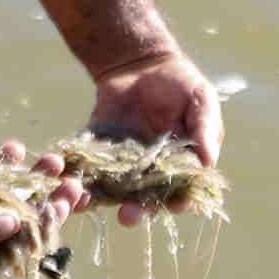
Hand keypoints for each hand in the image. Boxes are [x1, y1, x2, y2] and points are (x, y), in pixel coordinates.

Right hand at [0, 141, 82, 278]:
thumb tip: (16, 222)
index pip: (19, 247)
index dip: (45, 223)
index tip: (64, 200)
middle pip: (20, 224)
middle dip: (45, 201)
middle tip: (70, 179)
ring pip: (7, 202)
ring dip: (29, 181)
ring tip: (50, 158)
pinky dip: (1, 169)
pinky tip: (14, 150)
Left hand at [89, 50, 224, 225]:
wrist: (140, 61)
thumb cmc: (180, 82)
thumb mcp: (200, 100)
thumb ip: (205, 129)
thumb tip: (209, 161)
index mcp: (181, 164)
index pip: (180, 191)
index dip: (177, 202)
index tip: (171, 206)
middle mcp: (150, 170)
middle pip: (144, 198)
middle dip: (137, 210)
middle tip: (127, 216)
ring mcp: (122, 161)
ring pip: (112, 188)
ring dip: (101, 199)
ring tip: (91, 204)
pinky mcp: (98, 147)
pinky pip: (86, 165)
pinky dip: (77, 174)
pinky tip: (69, 179)